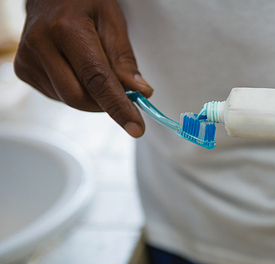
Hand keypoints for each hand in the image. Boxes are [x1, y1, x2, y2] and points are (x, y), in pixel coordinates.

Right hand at [14, 0, 152, 137]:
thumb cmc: (84, 2)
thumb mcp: (113, 21)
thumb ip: (124, 59)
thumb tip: (140, 92)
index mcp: (66, 29)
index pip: (97, 79)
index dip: (118, 106)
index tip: (136, 128)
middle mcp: (41, 44)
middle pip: (79, 97)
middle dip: (105, 103)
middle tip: (124, 94)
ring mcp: (27, 59)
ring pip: (68, 99)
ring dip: (91, 96)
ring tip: (94, 66)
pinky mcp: (23, 70)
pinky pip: (57, 95)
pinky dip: (76, 91)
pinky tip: (76, 69)